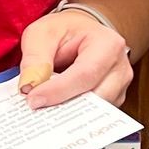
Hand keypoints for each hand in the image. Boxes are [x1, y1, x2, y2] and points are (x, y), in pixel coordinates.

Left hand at [18, 6, 132, 111]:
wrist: (81, 34)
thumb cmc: (64, 31)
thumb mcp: (42, 33)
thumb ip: (34, 57)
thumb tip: (28, 87)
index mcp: (108, 44)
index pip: (85, 74)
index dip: (58, 90)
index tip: (33, 99)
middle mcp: (120, 68)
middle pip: (95, 98)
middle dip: (63, 107)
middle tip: (35, 108)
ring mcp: (119, 88)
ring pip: (95, 112)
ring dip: (67, 113)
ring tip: (42, 110)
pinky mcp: (112, 101)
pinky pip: (93, 116)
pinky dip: (72, 116)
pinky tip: (54, 111)